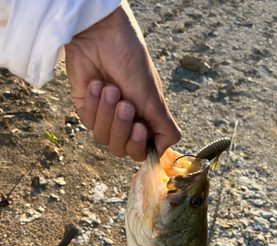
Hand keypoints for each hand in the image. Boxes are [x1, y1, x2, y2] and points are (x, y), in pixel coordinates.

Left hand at [64, 2, 180, 160]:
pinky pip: (88, 121)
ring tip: (110, 88)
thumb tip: (164, 151)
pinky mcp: (86, 108)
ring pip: (103, 137)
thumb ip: (165, 130)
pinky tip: (96, 84)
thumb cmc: (133, 63)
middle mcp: (126, 122)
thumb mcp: (155, 101)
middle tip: (125, 103)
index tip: (138, 127)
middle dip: (121, 127)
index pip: (141, 152)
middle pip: (120, 149)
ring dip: (106, 112)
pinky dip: (93, 102)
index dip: (137, 145)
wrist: (102, 37)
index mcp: (146, 122)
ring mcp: (105, 117)